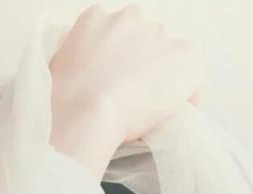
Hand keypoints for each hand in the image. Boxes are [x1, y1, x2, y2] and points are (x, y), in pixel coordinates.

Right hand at [48, 5, 205, 176]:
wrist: (84, 112)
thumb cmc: (62, 102)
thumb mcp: (57, 70)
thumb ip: (77, 62)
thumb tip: (82, 77)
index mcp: (96, 18)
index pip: (117, 35)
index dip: (118, 64)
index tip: (114, 86)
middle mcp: (131, 17)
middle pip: (145, 43)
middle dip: (141, 69)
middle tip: (130, 103)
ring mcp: (160, 34)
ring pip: (169, 60)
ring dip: (163, 83)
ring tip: (148, 114)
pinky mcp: (186, 55)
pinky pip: (195, 80)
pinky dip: (189, 98)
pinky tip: (171, 118)